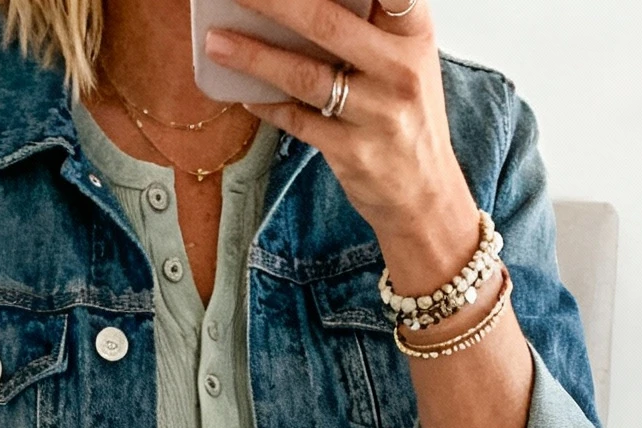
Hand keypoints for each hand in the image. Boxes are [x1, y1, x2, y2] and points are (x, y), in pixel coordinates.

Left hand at [203, 0, 478, 293]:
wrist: (425, 194)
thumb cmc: (406, 114)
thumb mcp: (407, 56)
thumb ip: (370, 23)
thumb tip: (297, 7)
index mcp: (414, 32)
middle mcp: (400, 69)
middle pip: (326, 23)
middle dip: (273, 2)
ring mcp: (377, 115)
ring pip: (304, 76)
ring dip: (253, 56)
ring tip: (216, 41)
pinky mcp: (353, 154)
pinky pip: (297, 122)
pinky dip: (266, 105)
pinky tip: (241, 91)